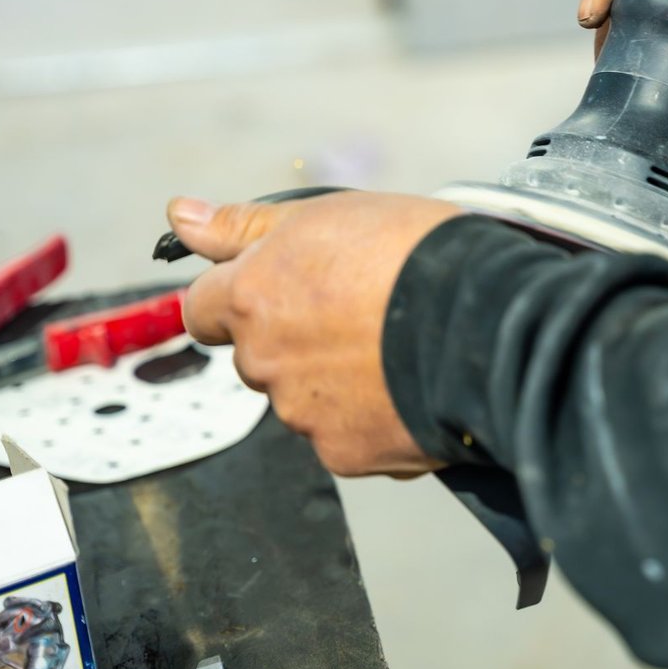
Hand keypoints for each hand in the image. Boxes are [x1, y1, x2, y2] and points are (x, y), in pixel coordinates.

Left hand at [166, 192, 459, 476]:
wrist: (487, 319)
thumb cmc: (413, 256)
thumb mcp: (326, 214)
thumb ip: (245, 226)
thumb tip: (180, 215)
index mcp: (250, 298)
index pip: (203, 308)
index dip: (240, 298)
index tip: (280, 292)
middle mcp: (264, 361)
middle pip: (258, 356)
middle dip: (295, 341)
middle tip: (359, 314)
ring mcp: (303, 414)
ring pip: (304, 401)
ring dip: (335, 382)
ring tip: (399, 349)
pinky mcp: (346, 454)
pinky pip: (349, 439)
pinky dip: (373, 419)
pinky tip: (413, 386)